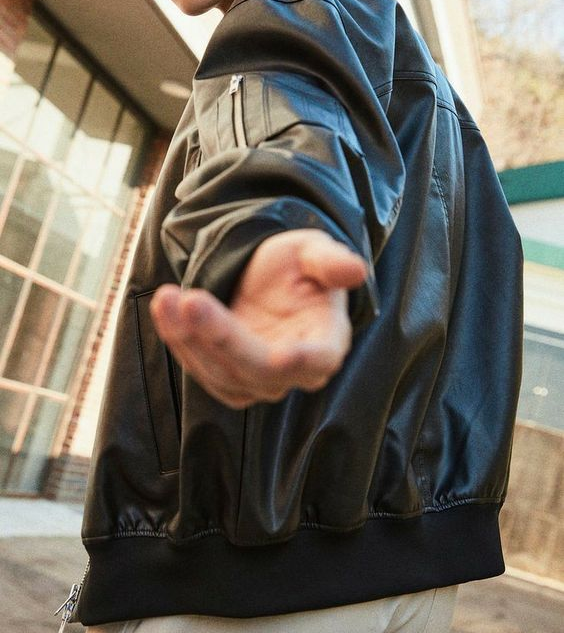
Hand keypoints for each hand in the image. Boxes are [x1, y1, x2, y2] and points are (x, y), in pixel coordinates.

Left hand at [149, 229, 367, 408]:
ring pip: (219, 372)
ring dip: (188, 337)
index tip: (280, 356)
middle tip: (191, 299)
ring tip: (168, 298)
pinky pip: (198, 366)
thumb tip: (355, 269)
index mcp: (326, 343)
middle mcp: (293, 371)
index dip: (301, 361)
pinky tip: (165, 307)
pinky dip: (177, 338)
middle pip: (256, 368)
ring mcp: (256, 381)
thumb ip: (330, 263)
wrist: (269, 279)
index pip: (317, 360)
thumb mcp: (314, 251)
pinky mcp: (225, 379)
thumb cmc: (298, 266)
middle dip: (221, 337)